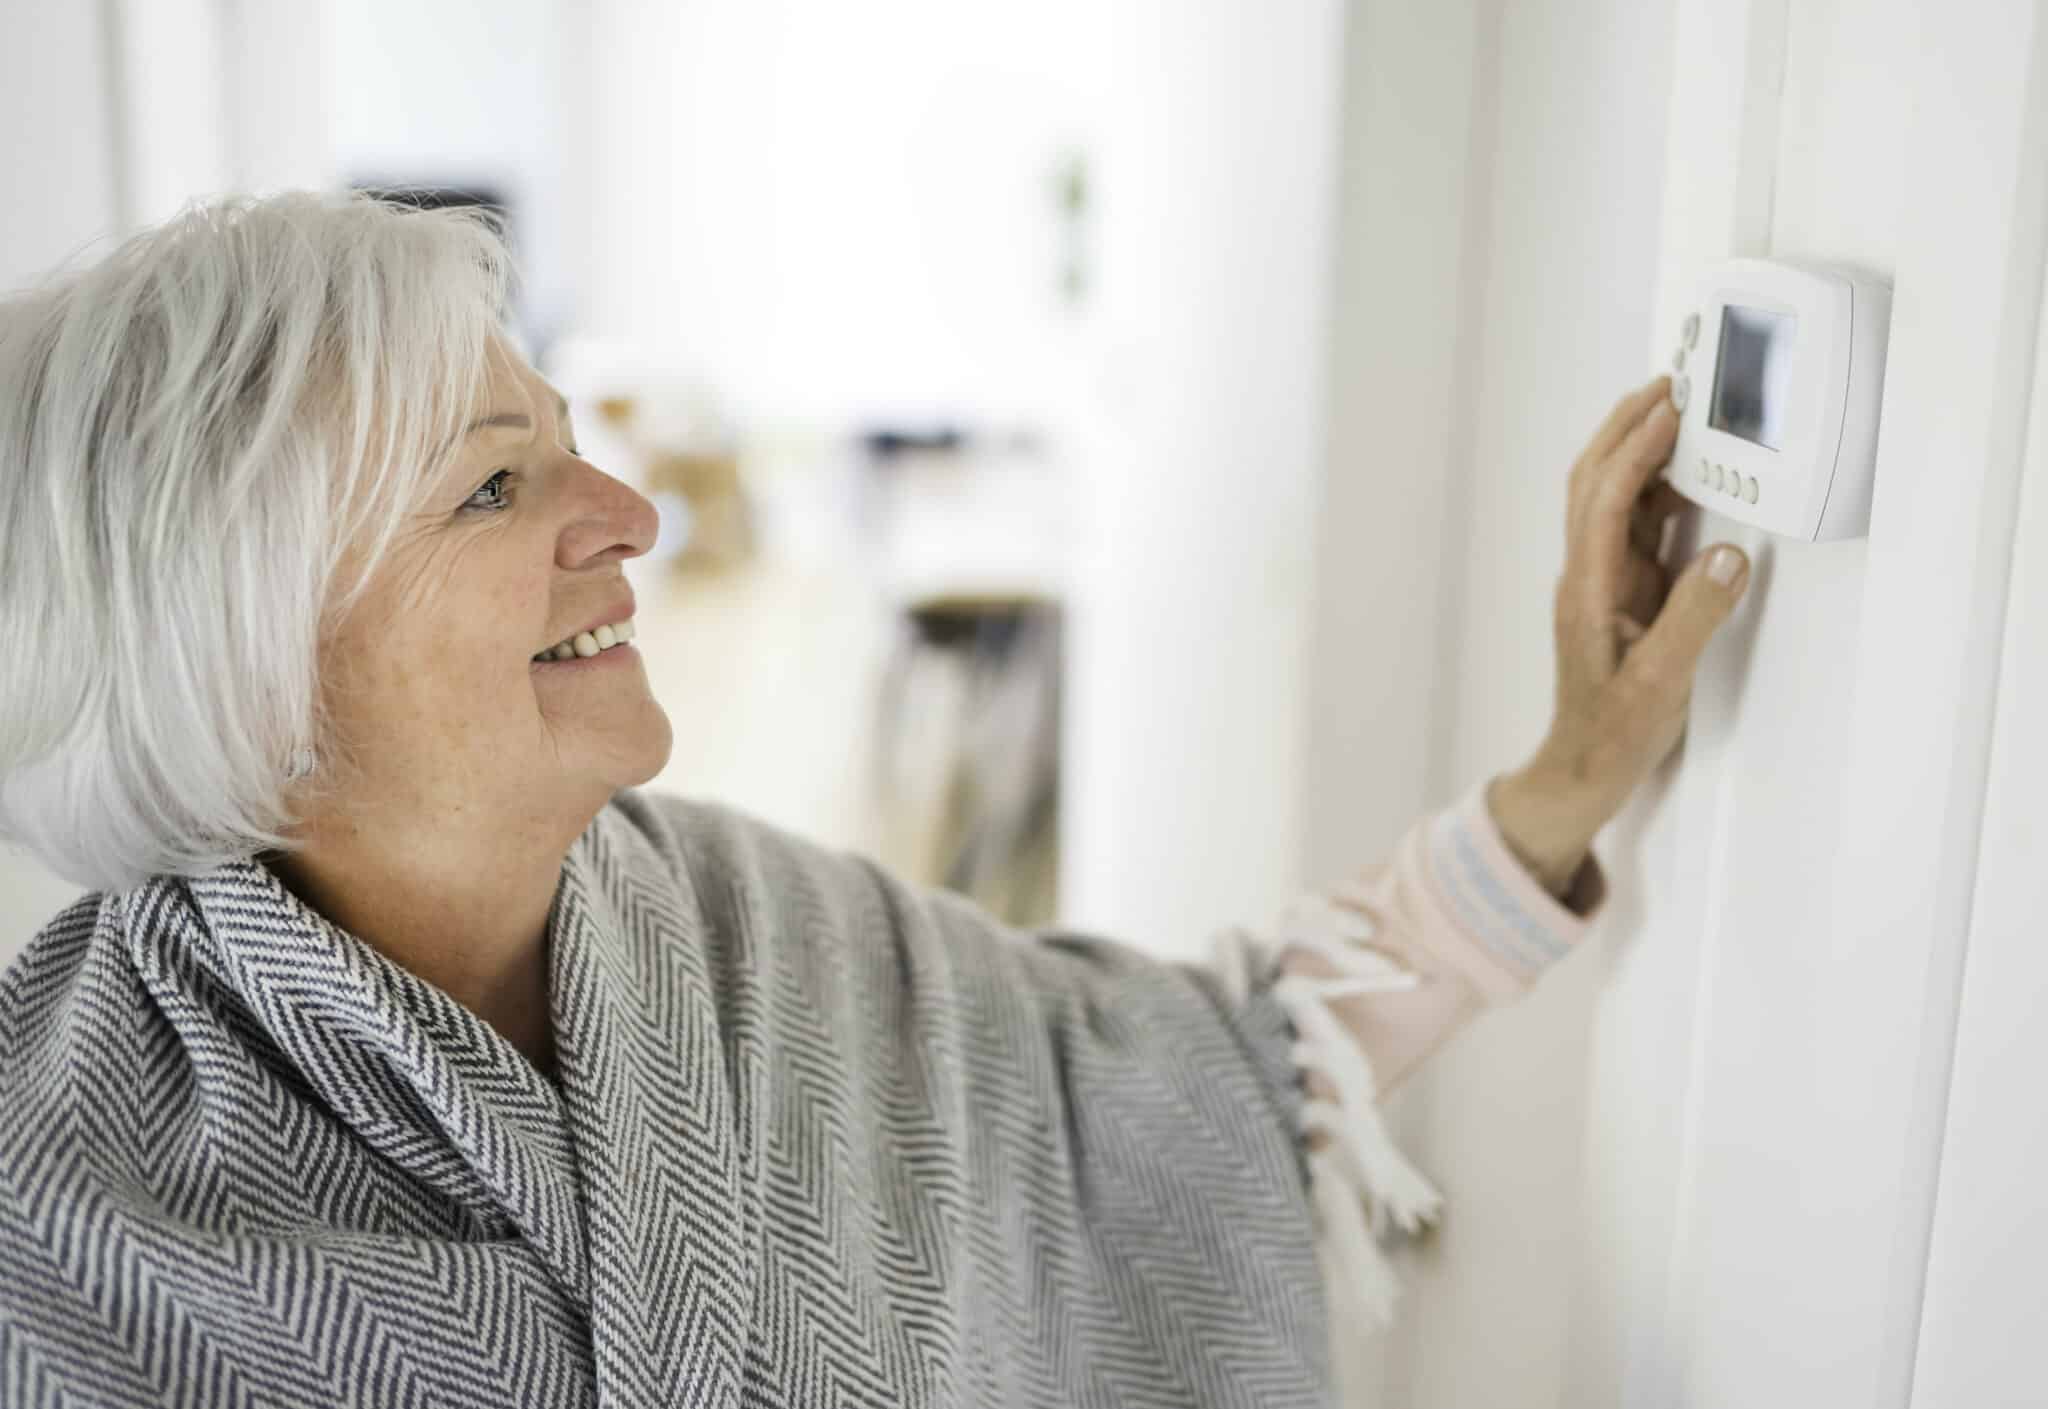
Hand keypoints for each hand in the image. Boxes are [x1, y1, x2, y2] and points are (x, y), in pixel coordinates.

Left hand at [1487, 375, 1750, 896]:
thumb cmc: (1612, 735)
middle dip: (1625, 430)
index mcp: (1588, 593)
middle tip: (1669, 384)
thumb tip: (1727, 553)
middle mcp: (1588, 577)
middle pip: (1593, 484)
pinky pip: (1636, 528)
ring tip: (1681, 413)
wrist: (1583, 771)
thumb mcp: (1660, 685)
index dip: (1633, 452)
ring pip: (1611, 500)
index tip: (1668, 410)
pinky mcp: (1622, 596)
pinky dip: (1658, 492)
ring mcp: (1603, 584)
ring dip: (1638, 452)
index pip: (1603, 504)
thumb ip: (1694, 619)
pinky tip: (1689, 479)